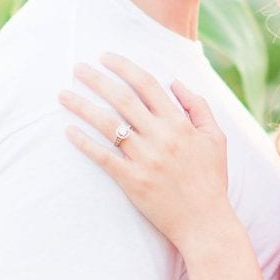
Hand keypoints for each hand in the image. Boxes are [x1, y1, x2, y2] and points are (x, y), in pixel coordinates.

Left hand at [61, 54, 230, 249]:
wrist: (205, 221)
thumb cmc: (211, 179)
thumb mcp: (216, 138)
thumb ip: (197, 107)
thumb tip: (175, 82)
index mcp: (179, 124)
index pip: (147, 85)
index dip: (124, 67)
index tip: (105, 57)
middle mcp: (161, 137)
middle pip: (123, 99)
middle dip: (97, 80)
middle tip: (76, 67)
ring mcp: (145, 159)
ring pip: (108, 125)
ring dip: (83, 107)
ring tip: (63, 95)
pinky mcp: (133, 181)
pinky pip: (104, 157)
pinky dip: (85, 143)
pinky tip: (69, 131)